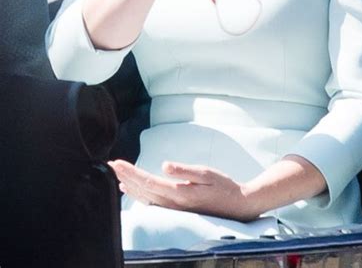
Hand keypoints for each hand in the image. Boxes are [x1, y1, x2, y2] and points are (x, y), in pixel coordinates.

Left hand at [109, 159, 255, 220]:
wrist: (238, 206)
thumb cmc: (224, 187)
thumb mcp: (207, 173)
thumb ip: (185, 171)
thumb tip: (165, 165)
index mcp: (179, 193)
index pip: (148, 182)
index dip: (130, 173)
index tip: (117, 163)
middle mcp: (173, 204)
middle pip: (143, 189)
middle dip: (125, 176)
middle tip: (111, 165)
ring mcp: (174, 209)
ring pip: (145, 197)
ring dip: (130, 186)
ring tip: (117, 175)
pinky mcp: (178, 209)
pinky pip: (152, 203)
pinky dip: (139, 195)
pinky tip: (132, 191)